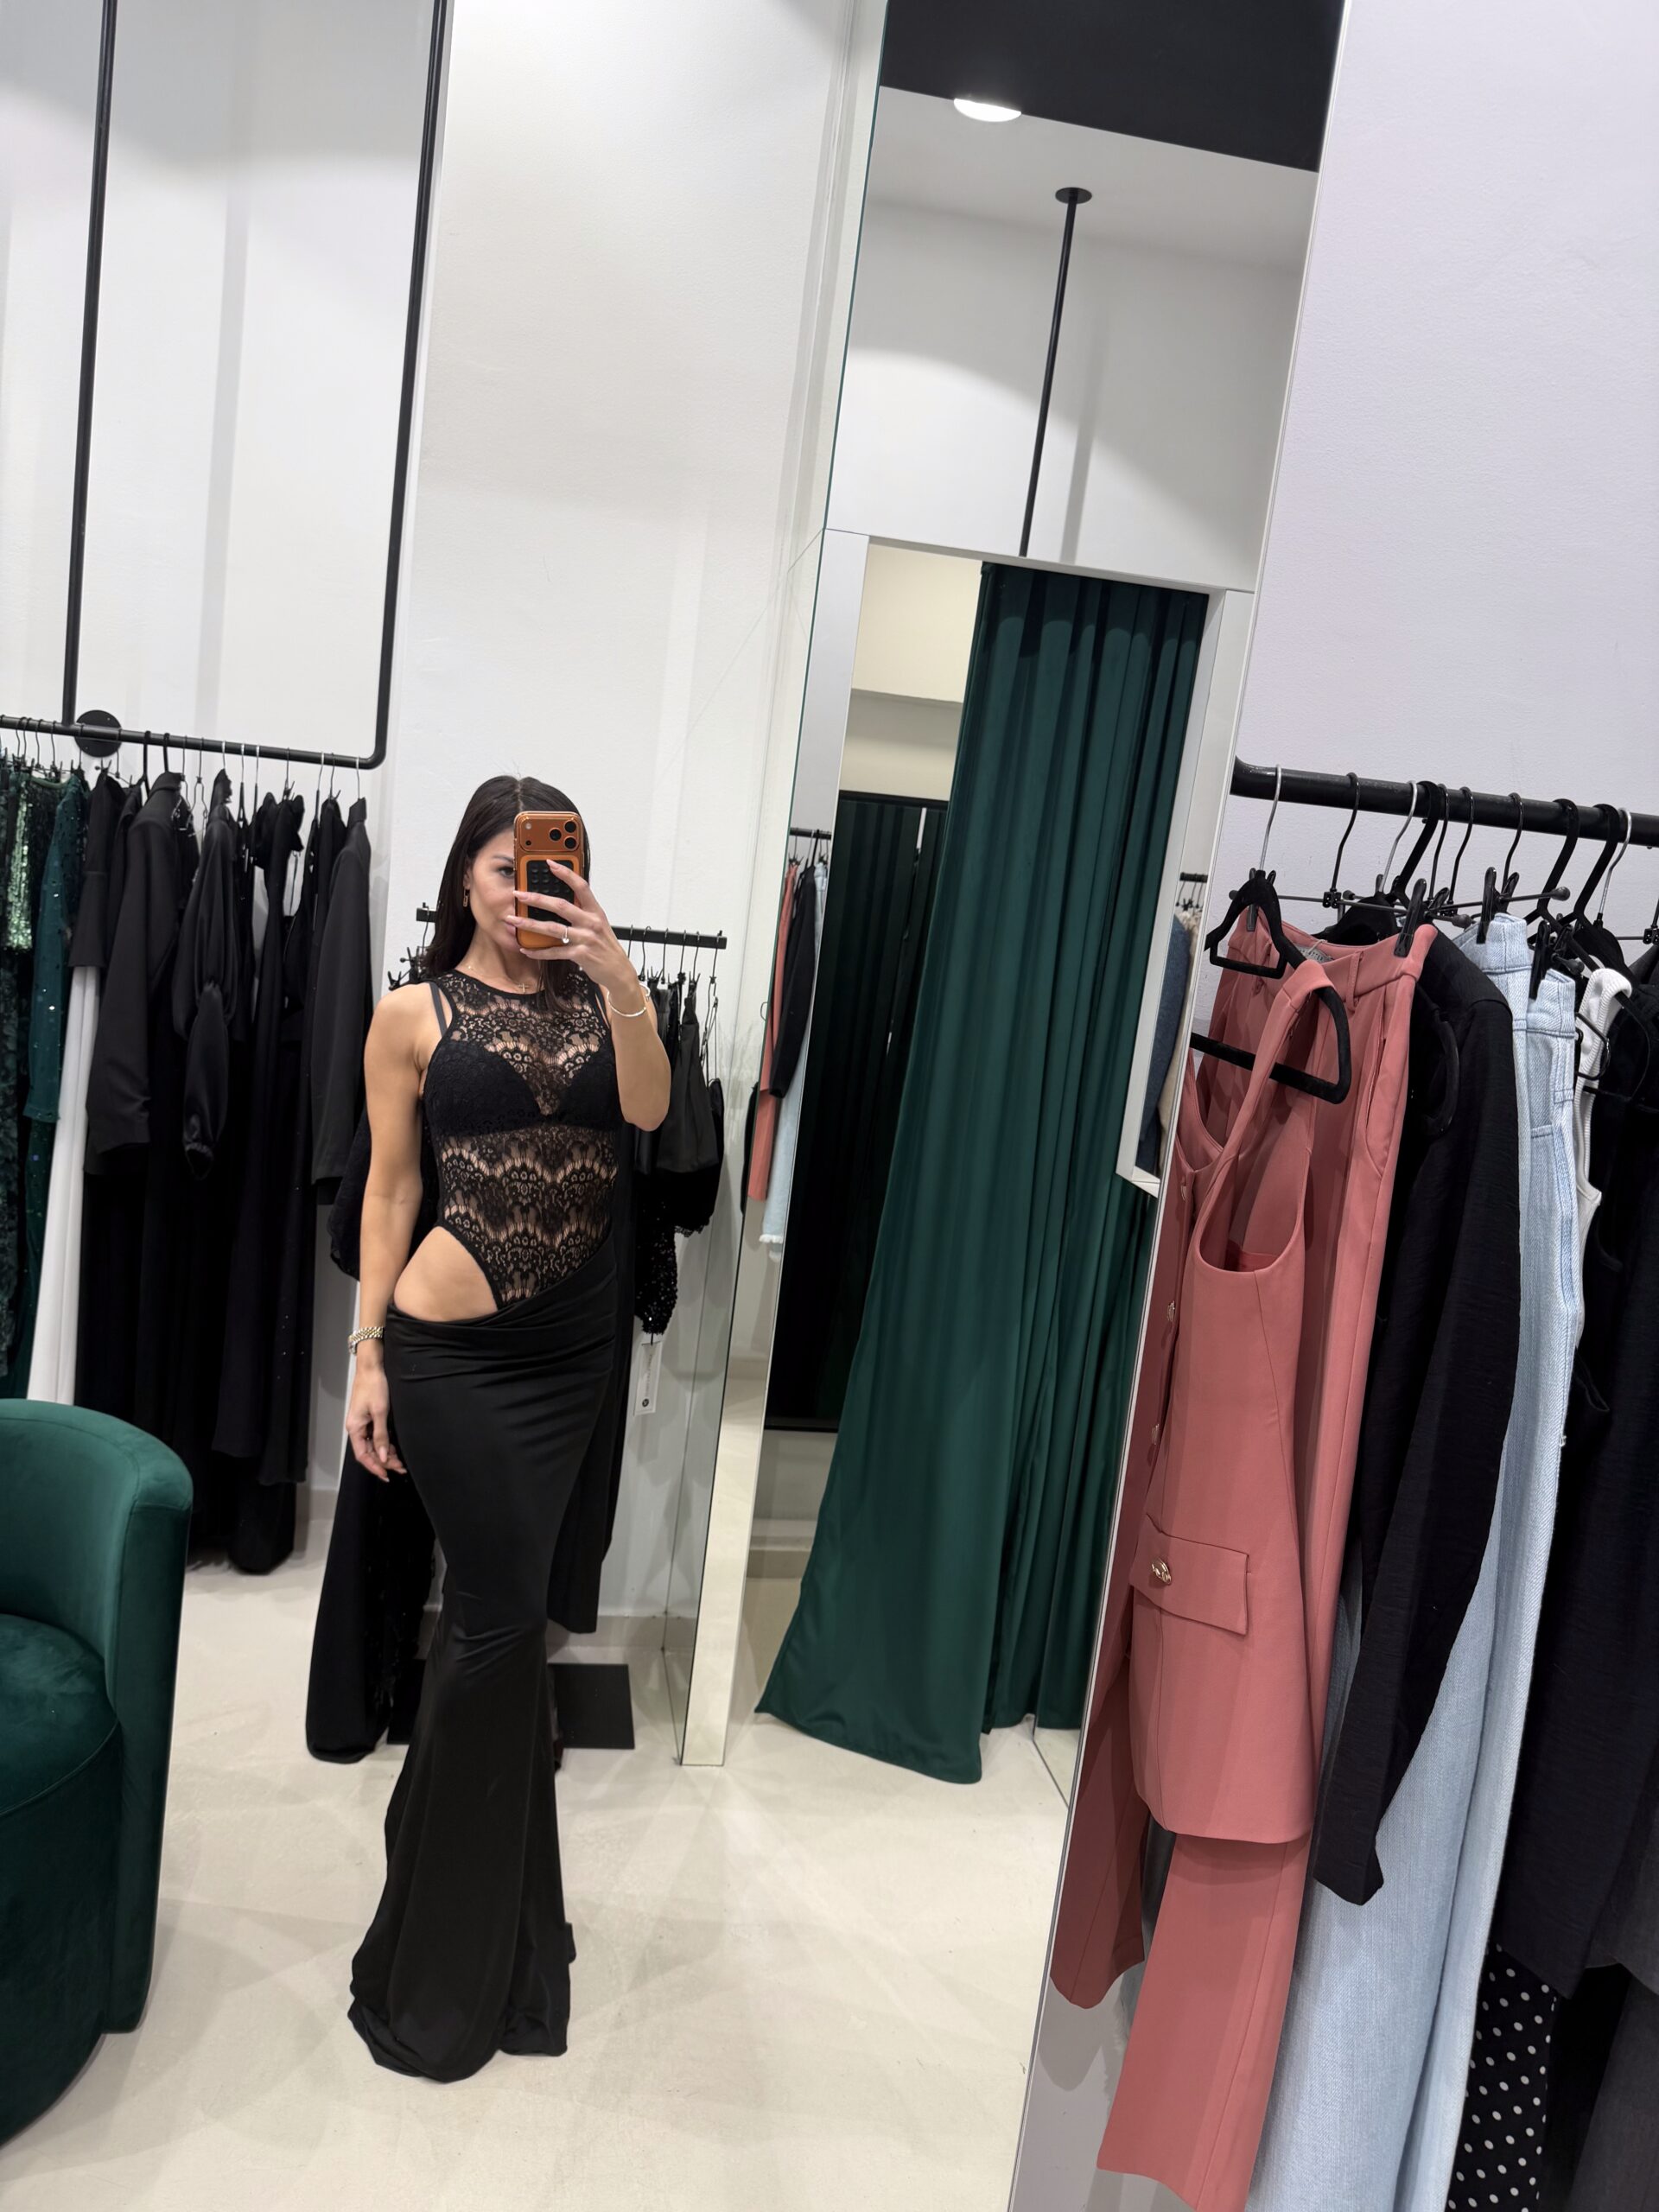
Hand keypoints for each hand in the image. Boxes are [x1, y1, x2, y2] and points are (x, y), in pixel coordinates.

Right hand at [346, 1357, 404, 1479]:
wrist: (372, 1367)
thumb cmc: (374, 1386)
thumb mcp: (380, 1412)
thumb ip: (381, 1436)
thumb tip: (383, 1457)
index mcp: (354, 1428)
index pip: (363, 1455)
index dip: (374, 1467)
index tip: (387, 1475)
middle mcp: (356, 1428)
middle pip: (369, 1452)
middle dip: (384, 1462)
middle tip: (400, 1468)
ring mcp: (362, 1423)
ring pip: (373, 1445)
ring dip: (385, 1454)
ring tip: (400, 1462)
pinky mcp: (369, 1418)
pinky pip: (375, 1436)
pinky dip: (385, 1444)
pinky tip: (394, 1448)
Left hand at [507, 862, 636, 997]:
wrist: (619, 970)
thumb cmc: (606, 947)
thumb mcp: (599, 924)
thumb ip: (583, 912)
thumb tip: (559, 903)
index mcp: (595, 911)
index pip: (581, 886)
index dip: (566, 874)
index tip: (550, 864)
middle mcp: (591, 922)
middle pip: (561, 906)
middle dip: (537, 899)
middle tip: (520, 894)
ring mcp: (585, 939)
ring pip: (553, 928)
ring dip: (530, 924)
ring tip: (514, 920)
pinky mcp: (580, 955)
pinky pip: (554, 952)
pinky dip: (538, 952)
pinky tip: (527, 949)